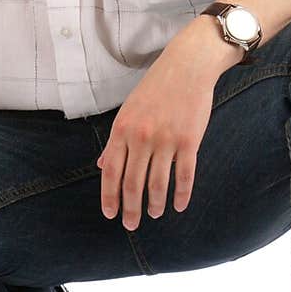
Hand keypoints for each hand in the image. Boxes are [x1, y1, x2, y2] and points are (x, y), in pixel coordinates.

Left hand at [96, 34, 229, 229]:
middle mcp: (141, 136)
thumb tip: (100, 165)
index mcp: (122, 129)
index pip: (110, 171)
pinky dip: (182, 195)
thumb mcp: (128, 111)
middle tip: (131, 224)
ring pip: (158, 184)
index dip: (109, 196)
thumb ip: (115, 140)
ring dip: (155, 204)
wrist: (187, 67)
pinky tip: (179, 205)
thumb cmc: (155, 89)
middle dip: (131, 208)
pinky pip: (184, 176)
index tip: (111, 214)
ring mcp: (166, 139)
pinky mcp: (189, 141)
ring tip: (154, 214)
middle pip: (132, 183)